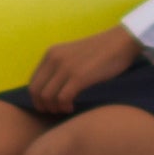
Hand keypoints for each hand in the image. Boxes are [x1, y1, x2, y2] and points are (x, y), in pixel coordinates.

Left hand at [24, 24, 144, 115]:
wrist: (120, 42)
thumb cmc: (100, 51)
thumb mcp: (71, 54)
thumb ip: (58, 66)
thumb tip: (49, 88)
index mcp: (51, 53)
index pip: (33, 82)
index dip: (37, 98)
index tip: (48, 106)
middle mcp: (54, 59)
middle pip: (37, 92)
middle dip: (43, 106)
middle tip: (55, 111)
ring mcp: (66, 67)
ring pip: (48, 97)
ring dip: (55, 108)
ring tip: (65, 108)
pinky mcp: (79, 76)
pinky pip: (63, 98)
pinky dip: (65, 107)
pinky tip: (72, 107)